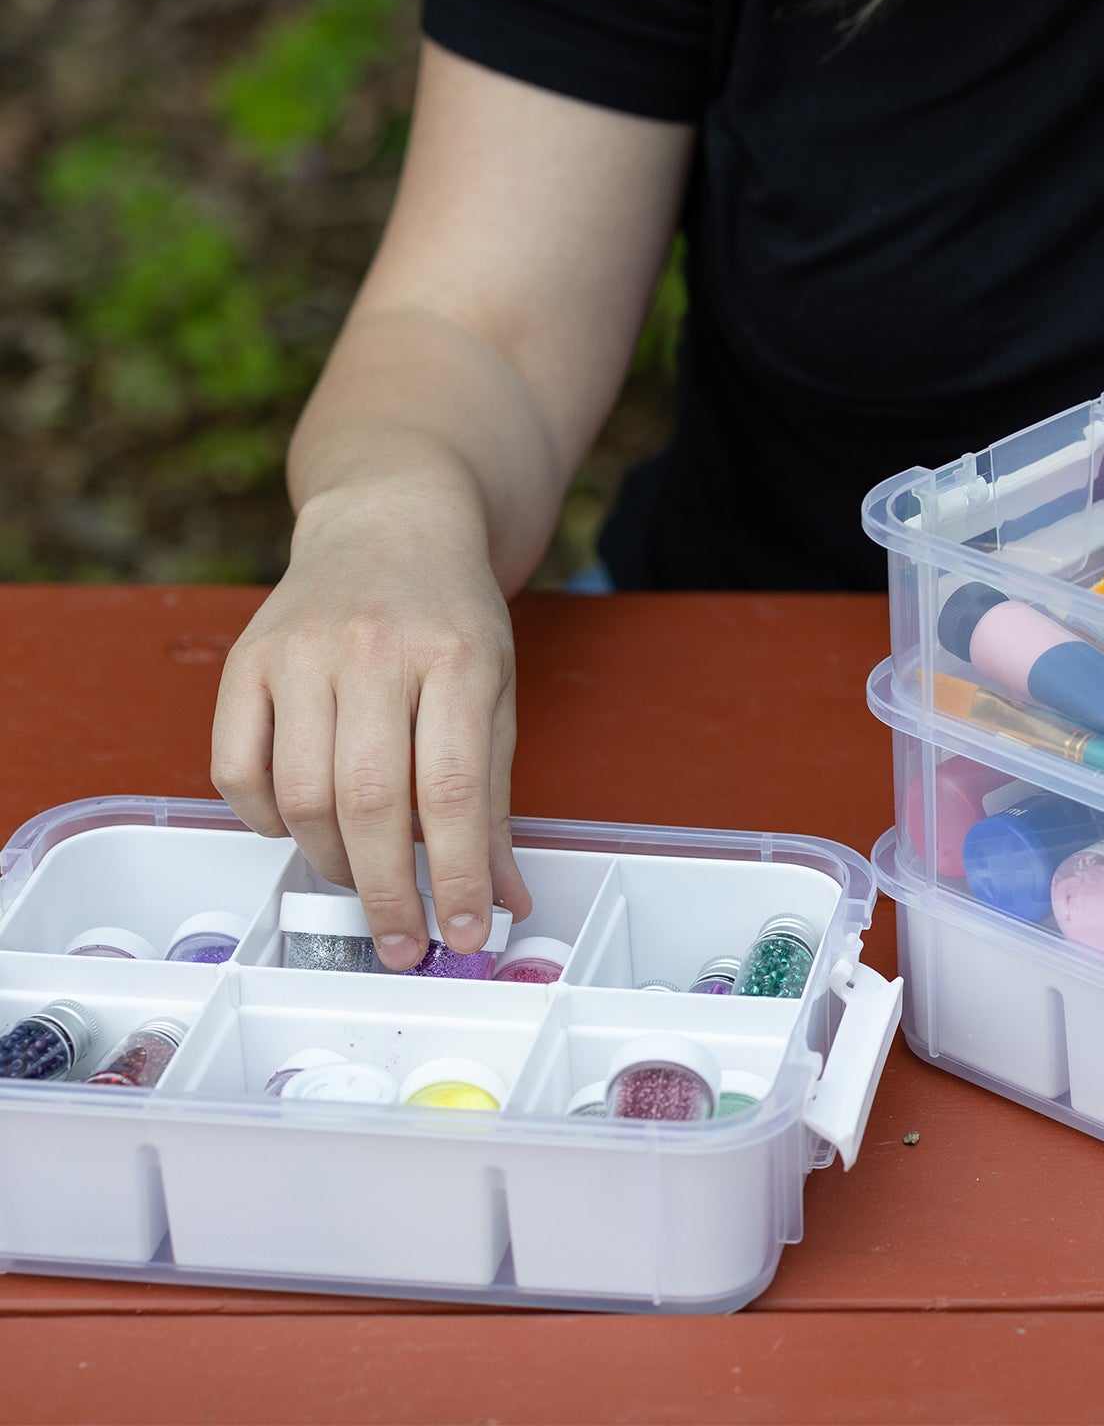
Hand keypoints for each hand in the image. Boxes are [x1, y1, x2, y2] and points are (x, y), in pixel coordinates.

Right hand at [210, 482, 530, 968]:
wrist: (393, 521)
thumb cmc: (451, 617)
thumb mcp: (497, 693)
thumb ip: (497, 798)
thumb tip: (505, 899)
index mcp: (458, 658)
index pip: (455, 790)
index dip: (457, 875)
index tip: (464, 933)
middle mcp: (376, 651)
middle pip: (370, 802)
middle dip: (388, 893)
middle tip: (402, 942)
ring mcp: (303, 652)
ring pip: (302, 795)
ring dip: (331, 862)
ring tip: (361, 879)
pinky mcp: (247, 659)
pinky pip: (236, 769)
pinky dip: (266, 819)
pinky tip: (300, 825)